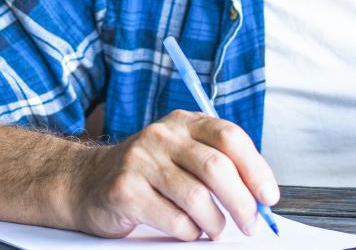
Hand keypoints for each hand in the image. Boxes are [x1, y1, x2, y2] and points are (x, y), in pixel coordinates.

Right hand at [68, 109, 278, 240]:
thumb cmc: (146, 173)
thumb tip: (260, 195)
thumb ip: (217, 164)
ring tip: (215, 231)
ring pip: (197, 198)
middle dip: (242, 203)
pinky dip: (189, 232)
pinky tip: (187, 230)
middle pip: (216, 168)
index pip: (230, 137)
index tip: (269, 197)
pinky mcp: (125, 190)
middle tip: (250, 224)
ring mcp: (140, 161)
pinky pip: (173, 219)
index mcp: (183, 122)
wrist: (87, 181)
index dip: (256, 169)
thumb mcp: (181, 154)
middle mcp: (162, 136)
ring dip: (215, 223)